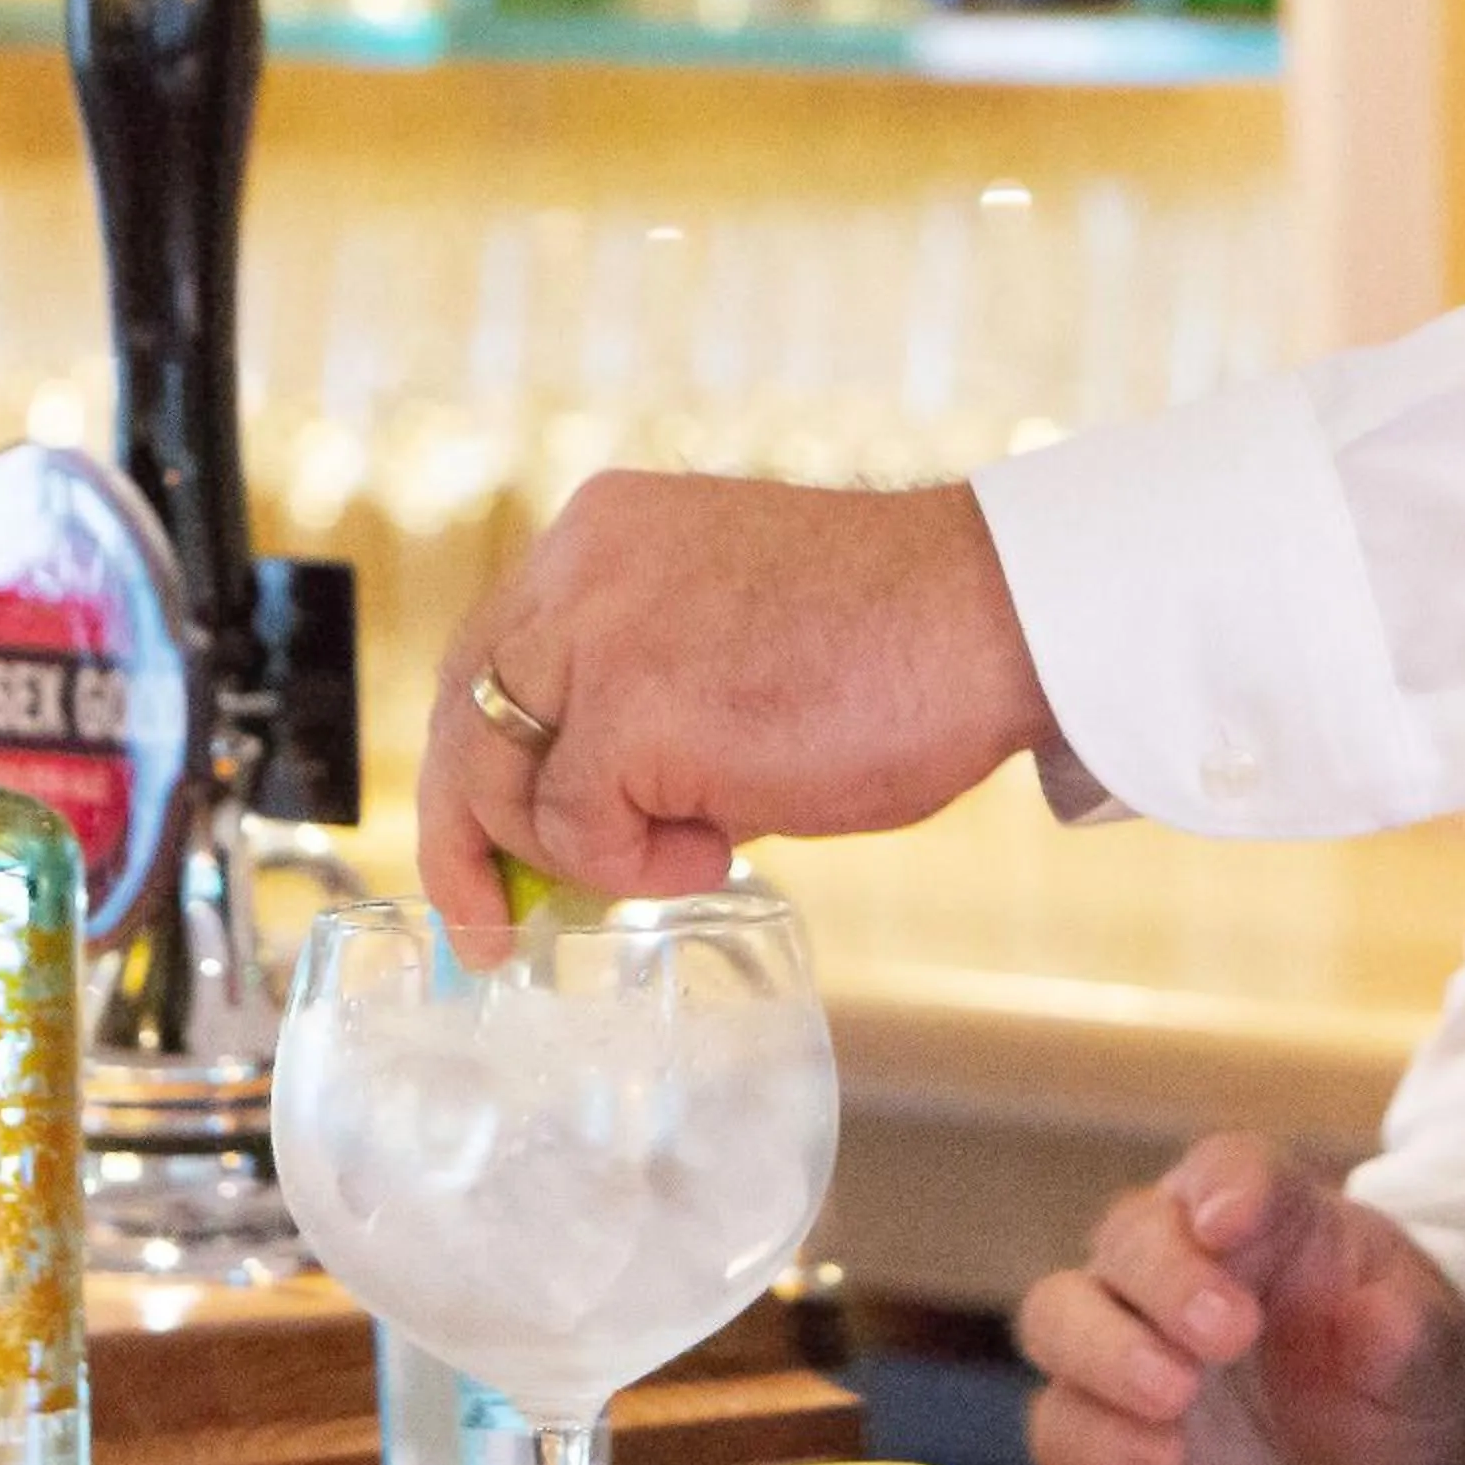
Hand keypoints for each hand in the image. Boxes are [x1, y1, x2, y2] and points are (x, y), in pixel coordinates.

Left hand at [417, 473, 1053, 920]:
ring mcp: (594, 633)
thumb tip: (573, 827)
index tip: (476, 851)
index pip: (487, 659)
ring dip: (588, 850)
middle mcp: (575, 570)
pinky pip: (575, 826)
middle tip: (493, 927)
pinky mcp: (629, 707)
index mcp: (595, 536)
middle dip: (469, 839)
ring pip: (506, 781)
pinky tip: (720, 845)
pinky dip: (637, 865)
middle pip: (465, 719)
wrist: (1000, 615)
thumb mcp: (721, 644)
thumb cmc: (893, 642)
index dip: (475, 764)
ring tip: (697, 843)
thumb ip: (633, 702)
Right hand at [1018, 1134, 1464, 1464]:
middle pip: (1129, 1235)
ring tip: (1172, 1393)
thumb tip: (1382, 1317)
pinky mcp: (1085, 1437)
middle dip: (1164, 1276)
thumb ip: (1411, 1341)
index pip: (1231, 1170)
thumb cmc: (1383, 1403)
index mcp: (1261, 1225)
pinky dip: (1095, 1438)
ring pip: (1058, 1315)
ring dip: (1105, 1347)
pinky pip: (1058, 1425)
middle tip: (1225, 1331)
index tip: (1232, 1221)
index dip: (1226, 1187)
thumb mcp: (1431, 1373)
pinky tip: (1158, 1461)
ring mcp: (1112, 1351)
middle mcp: (1166, 1273)